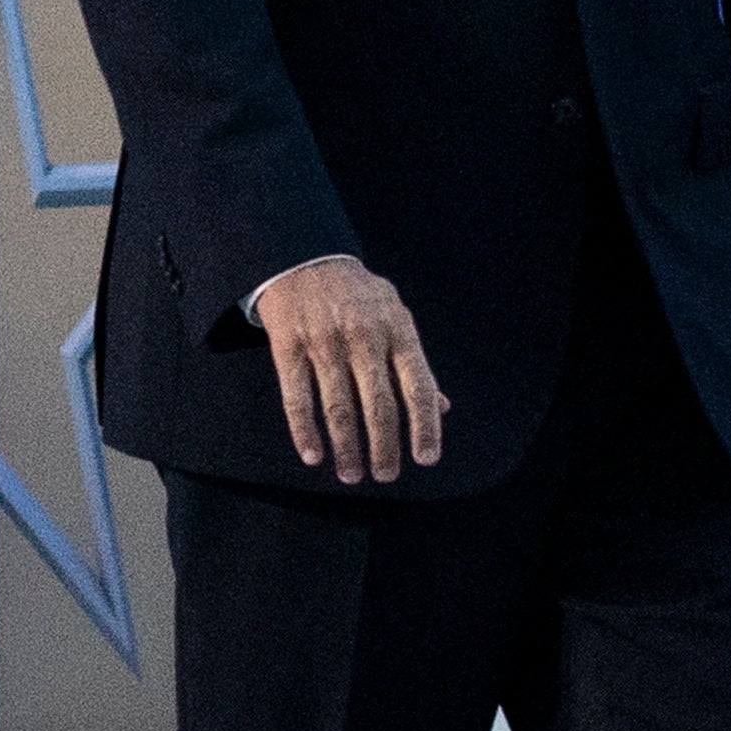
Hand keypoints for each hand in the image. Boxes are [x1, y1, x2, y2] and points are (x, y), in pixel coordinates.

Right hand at [250, 254, 447, 485]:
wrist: (302, 255)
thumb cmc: (355, 292)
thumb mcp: (394, 314)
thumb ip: (415, 361)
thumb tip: (442, 407)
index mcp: (397, 329)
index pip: (418, 387)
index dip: (425, 427)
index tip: (426, 458)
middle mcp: (363, 336)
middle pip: (379, 405)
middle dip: (384, 448)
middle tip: (386, 475)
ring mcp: (324, 342)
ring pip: (338, 408)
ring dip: (347, 448)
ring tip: (352, 474)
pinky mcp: (289, 345)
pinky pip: (297, 397)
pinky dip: (305, 431)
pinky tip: (313, 454)